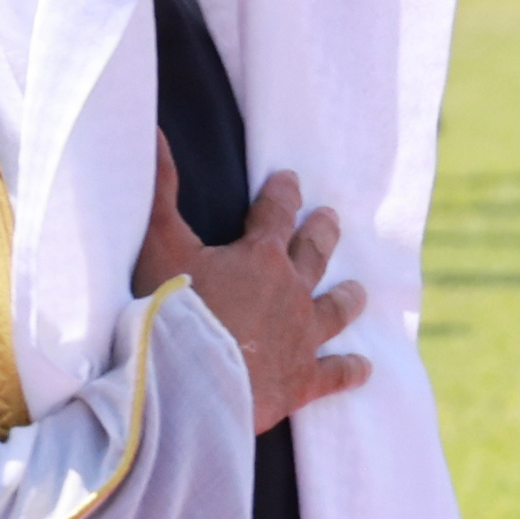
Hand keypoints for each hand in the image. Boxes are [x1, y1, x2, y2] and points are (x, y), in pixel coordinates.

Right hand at [133, 142, 370, 434]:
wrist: (186, 383)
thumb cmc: (169, 311)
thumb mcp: (159, 244)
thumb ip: (160, 189)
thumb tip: (154, 134)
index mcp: (261, 257)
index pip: (276, 214)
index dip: (282, 194)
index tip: (290, 179)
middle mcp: (292, 292)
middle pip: (314, 255)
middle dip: (321, 233)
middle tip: (331, 218)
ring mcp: (302, 337)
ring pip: (334, 310)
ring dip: (347, 297)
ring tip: (358, 290)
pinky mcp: (302, 381)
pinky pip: (335, 373)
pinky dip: (350, 370)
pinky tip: (365, 369)